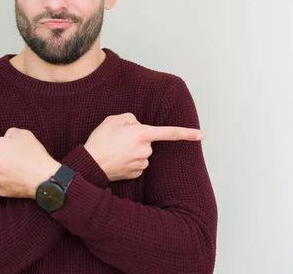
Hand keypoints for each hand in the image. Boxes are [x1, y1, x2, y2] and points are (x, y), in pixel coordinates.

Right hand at [84, 113, 205, 180]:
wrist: (89, 165)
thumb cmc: (100, 141)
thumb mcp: (113, 120)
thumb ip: (131, 118)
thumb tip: (137, 126)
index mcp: (142, 134)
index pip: (170, 133)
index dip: (187, 133)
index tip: (203, 135)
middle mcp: (146, 150)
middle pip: (147, 140)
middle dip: (137, 138)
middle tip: (118, 139)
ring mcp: (142, 164)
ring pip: (142, 152)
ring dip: (132, 149)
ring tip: (114, 149)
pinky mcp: (136, 173)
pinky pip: (137, 163)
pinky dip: (129, 160)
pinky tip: (117, 159)